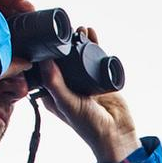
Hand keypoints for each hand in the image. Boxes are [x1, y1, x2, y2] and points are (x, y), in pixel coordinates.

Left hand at [36, 29, 139, 162]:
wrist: (117, 133)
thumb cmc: (89, 126)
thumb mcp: (67, 104)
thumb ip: (55, 83)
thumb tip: (44, 59)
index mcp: (52, 93)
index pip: (44, 68)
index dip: (44, 53)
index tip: (45, 38)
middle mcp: (66, 85)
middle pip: (62, 59)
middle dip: (63, 44)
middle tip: (65, 30)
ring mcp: (83, 80)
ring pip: (78, 56)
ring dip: (79, 41)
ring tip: (80, 29)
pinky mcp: (99, 77)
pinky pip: (96, 57)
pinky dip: (94, 44)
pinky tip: (92, 34)